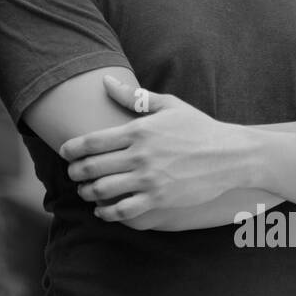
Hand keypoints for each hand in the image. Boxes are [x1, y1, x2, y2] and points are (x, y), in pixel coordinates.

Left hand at [60, 76, 254, 222]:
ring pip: (103, 191)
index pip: (93, 141)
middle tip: (72, 174)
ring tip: (85, 191)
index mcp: (139, 130)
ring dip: (87, 193)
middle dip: (75, 173)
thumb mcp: (168, 105)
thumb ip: (134, 97)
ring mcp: (149, 179)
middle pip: (93, 167)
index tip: (65, 153)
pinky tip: (102, 210)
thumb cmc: (198, 127)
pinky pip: (124, 211)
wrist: (231, 155)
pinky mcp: (159, 199)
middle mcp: (140, 155)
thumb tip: (105, 82)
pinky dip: (107, 213)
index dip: (72, 149)